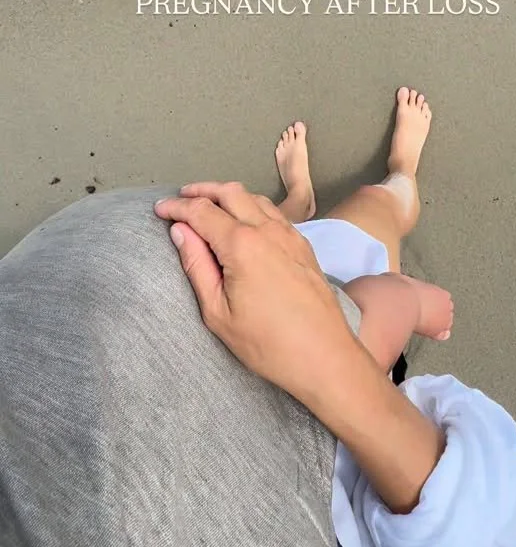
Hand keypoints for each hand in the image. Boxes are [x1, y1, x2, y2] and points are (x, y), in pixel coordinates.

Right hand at [154, 182, 358, 404]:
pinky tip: (244, 221)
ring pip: (255, 197)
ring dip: (228, 195)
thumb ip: (197, 266)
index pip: (202, 211)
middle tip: (181, 198)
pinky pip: (273, 212)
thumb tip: (181, 231)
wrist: (324, 355)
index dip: (177, 207)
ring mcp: (290, 234)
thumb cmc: (266, 343)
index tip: (159, 209)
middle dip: (202, 190)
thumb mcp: (218, 312)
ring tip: (209, 206)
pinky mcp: (303, 245)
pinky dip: (251, 206)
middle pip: (230, 192)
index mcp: (242, 245)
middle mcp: (267, 230)